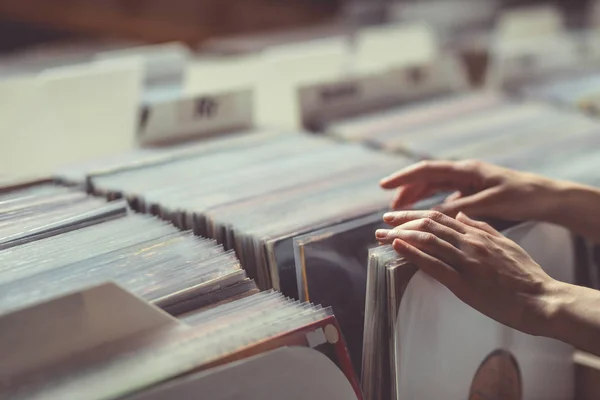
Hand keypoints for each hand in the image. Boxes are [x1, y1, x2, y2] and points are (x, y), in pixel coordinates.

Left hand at [375, 210, 557, 335]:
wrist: (542, 299)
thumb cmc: (526, 275)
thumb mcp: (506, 243)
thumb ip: (483, 228)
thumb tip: (463, 216)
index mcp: (478, 234)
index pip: (440, 217)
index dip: (415, 214)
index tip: (397, 215)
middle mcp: (470, 243)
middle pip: (429, 224)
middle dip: (402, 222)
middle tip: (382, 223)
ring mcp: (467, 261)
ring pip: (428, 241)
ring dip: (400, 236)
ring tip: (381, 235)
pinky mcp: (465, 283)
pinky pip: (434, 265)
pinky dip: (413, 253)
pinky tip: (397, 247)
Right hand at [379, 160, 560, 221]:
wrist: (547, 197)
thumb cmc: (521, 196)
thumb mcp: (490, 203)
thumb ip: (460, 208)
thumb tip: (431, 216)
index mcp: (466, 170)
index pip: (426, 170)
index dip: (403, 178)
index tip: (383, 186)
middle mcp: (464, 173)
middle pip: (426, 178)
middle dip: (406, 191)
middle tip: (390, 208)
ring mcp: (468, 182)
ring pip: (434, 188)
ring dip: (418, 198)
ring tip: (403, 214)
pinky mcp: (474, 193)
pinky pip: (445, 196)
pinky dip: (432, 205)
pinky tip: (428, 218)